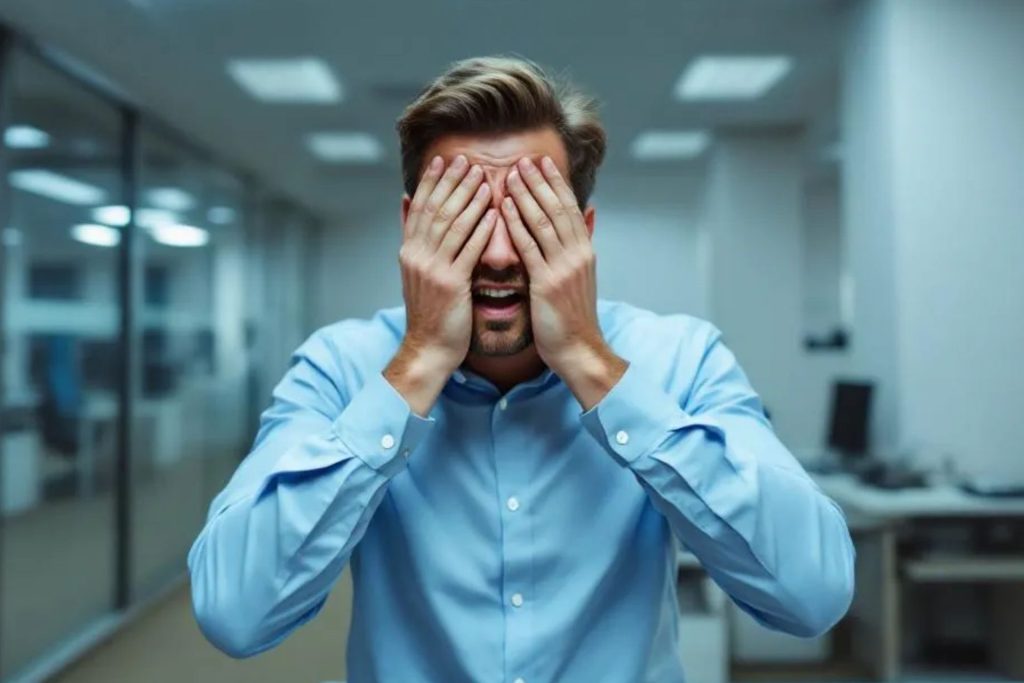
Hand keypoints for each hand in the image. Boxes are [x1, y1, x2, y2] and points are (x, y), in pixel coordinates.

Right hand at [387, 154, 497, 414]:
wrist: (429, 349)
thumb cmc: (430, 313)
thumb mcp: (416, 272)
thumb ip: (415, 239)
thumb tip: (408, 205)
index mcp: (409, 251)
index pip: (421, 208)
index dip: (432, 182)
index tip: (443, 160)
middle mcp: (417, 256)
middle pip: (436, 210)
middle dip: (452, 182)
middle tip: (467, 158)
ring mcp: (433, 270)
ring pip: (452, 226)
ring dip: (469, 198)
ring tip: (484, 177)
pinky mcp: (451, 285)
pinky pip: (469, 251)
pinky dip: (481, 229)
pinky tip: (494, 213)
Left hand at [500, 156, 626, 408]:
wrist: (579, 349)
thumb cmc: (573, 318)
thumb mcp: (582, 277)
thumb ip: (580, 246)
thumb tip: (588, 215)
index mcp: (584, 252)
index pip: (569, 208)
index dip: (555, 183)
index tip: (542, 162)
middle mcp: (577, 255)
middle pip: (557, 208)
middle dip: (539, 181)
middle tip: (523, 158)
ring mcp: (563, 268)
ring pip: (544, 222)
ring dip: (526, 195)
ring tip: (510, 174)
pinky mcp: (547, 284)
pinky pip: (530, 248)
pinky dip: (517, 225)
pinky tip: (504, 208)